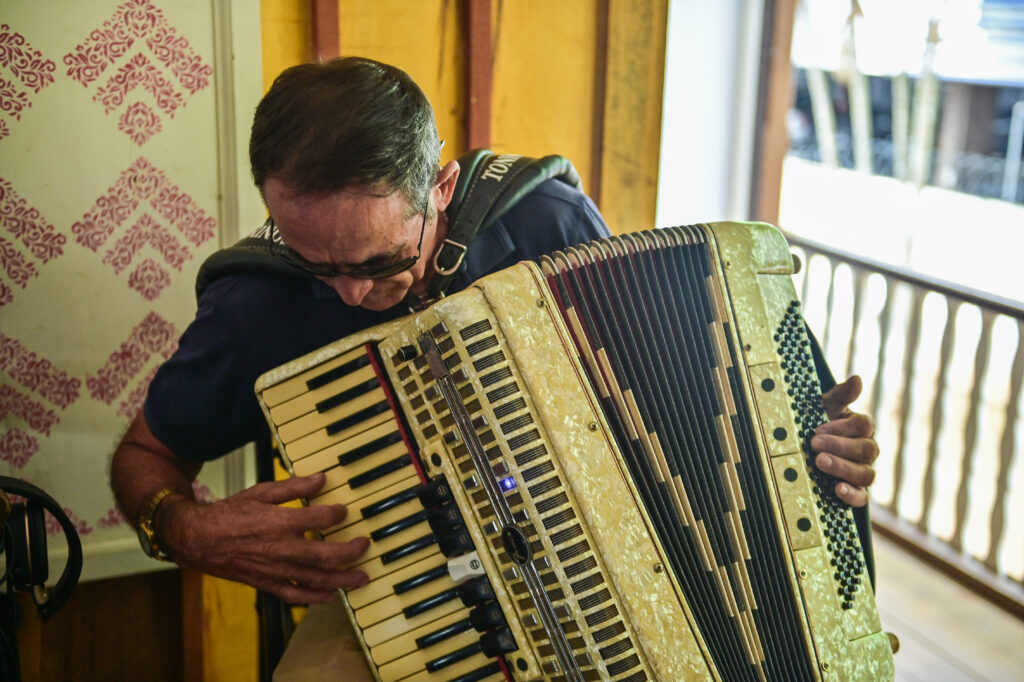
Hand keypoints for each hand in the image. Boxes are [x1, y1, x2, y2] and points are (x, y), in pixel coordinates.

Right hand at [158, 473, 369, 602]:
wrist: (198, 539)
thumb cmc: (229, 513)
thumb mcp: (261, 492)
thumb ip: (293, 487)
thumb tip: (321, 479)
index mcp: (280, 522)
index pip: (321, 518)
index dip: (338, 513)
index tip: (345, 511)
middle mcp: (281, 549)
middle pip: (326, 555)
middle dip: (351, 552)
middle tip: (365, 545)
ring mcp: (275, 570)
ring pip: (316, 579)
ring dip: (343, 580)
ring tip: (361, 577)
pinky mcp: (267, 584)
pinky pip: (296, 595)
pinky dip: (315, 598)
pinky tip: (330, 596)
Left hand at [810, 375, 878, 506]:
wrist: (801, 453)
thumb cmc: (816, 426)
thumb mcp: (823, 409)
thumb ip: (840, 396)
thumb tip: (857, 378)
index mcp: (860, 429)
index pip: (864, 426)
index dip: (843, 427)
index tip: (818, 428)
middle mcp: (866, 451)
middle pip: (866, 450)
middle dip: (839, 446)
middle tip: (814, 443)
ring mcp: (862, 473)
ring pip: (866, 474)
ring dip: (843, 467)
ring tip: (819, 461)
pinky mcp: (855, 494)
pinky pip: (862, 498)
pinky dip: (852, 494)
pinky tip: (837, 489)